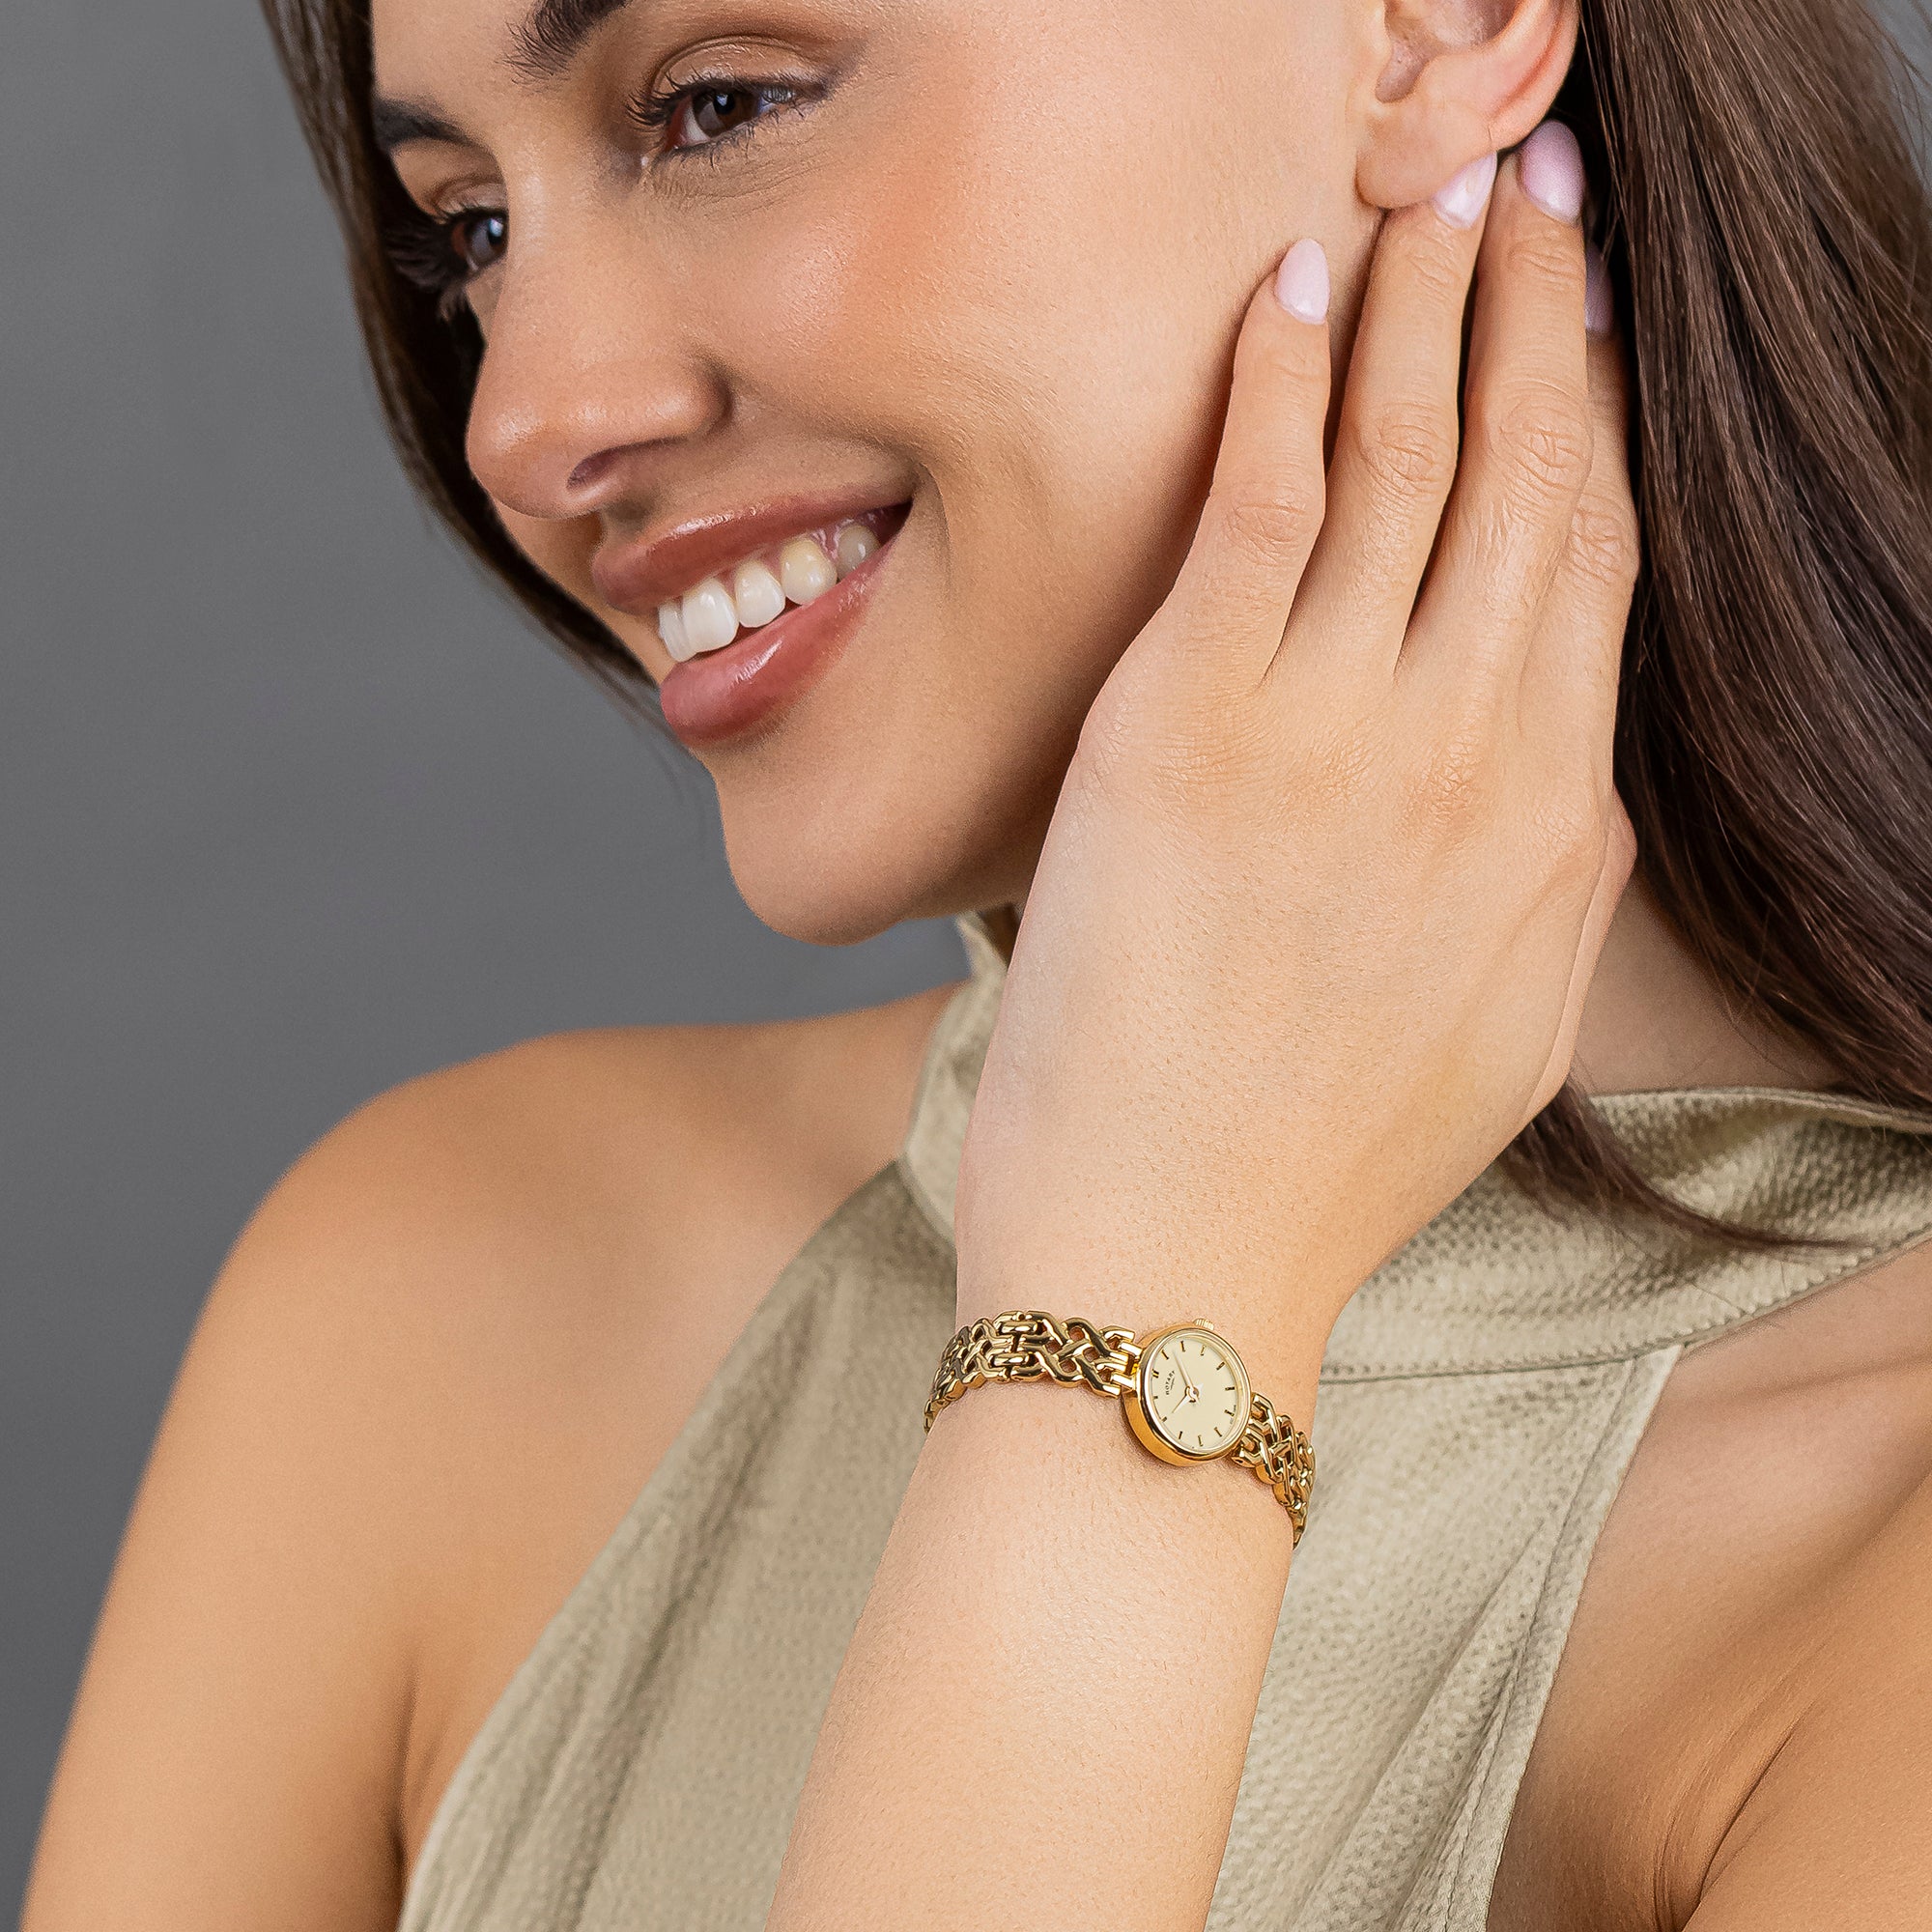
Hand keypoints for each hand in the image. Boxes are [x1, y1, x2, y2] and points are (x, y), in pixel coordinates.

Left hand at [954, 130, 1635, 1375]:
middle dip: (1536, 310)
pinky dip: (1279, 381)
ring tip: (1431, 188)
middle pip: (1531, 478)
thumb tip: (1563, 773)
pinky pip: (1259, 504)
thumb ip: (1548, 881)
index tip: (1590, 321)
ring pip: (1411, 461)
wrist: (1180, 1263)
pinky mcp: (1190, 730)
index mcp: (1556, 824)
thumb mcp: (1499, 1030)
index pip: (1597, 564)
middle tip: (1533, 187)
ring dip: (1423, 303)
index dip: (1597, 419)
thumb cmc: (1317, 1164)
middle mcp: (1472, 754)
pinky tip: (1294, 281)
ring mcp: (1335, 733)